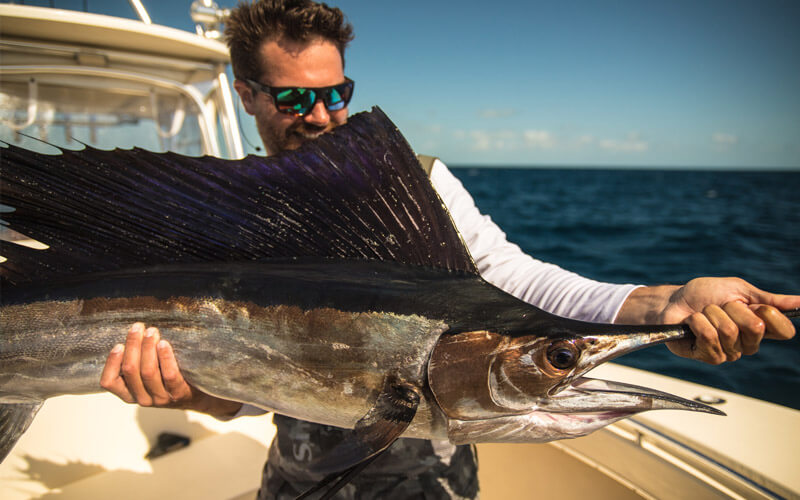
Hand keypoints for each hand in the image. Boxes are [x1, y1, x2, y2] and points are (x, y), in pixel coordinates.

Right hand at [100, 323, 241, 417]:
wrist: (198, 396)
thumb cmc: (168, 379)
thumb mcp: (148, 376)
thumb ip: (137, 362)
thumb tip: (132, 333)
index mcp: (129, 394)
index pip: (109, 382)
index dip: (111, 363)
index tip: (119, 344)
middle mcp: (142, 399)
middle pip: (131, 370)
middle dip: (133, 345)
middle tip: (138, 327)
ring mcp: (161, 398)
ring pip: (148, 372)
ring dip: (148, 347)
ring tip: (152, 331)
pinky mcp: (178, 393)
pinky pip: (169, 374)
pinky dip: (165, 357)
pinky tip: (163, 344)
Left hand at [659, 278, 797, 363]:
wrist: (673, 300)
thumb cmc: (704, 294)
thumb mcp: (738, 290)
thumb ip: (769, 299)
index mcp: (761, 327)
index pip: (784, 331)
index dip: (771, 315)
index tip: (755, 304)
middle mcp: (748, 343)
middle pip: (755, 328)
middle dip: (733, 309)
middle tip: (720, 305)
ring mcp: (729, 352)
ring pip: (729, 332)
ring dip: (712, 314)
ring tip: (704, 313)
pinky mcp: (708, 356)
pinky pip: (709, 338)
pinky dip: (698, 322)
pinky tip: (692, 322)